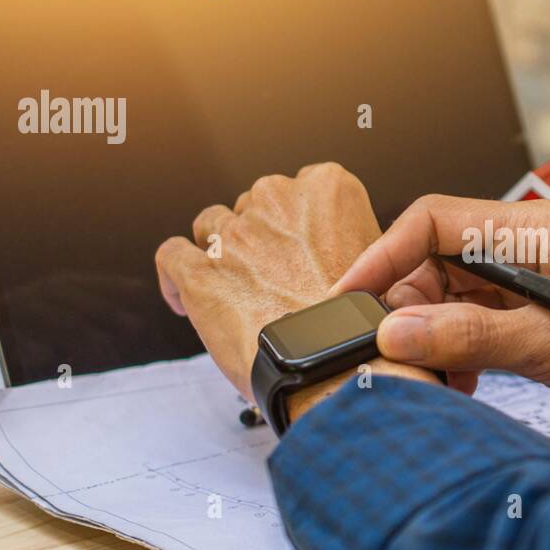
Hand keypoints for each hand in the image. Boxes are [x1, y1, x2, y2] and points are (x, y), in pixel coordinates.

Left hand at [154, 163, 395, 400]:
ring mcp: (234, 235)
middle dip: (260, 238)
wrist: (335, 364)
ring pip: (211, 225)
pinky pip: (172, 255)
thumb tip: (329, 255)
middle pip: (253, 205)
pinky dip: (174, 275)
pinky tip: (185, 296)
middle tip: (277, 279)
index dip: (297, 219)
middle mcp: (277, 202)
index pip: (300, 186)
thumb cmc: (359, 326)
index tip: (302, 245)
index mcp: (327, 190)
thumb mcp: (377, 262)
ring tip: (236, 288)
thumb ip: (348, 241)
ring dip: (220, 252)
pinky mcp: (200, 272)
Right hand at [335, 194, 549, 433]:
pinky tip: (457, 386)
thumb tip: (400, 333)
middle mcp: (527, 252)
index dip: (385, 256)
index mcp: (534, 231)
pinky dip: (454, 354)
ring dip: (428, 336)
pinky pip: (472, 327)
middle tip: (382, 354)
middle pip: (434, 263)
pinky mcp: (535, 325)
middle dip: (404, 308)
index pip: (434, 222)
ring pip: (449, 299)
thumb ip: (475, 336)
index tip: (350, 297)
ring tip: (421, 377)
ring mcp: (530, 289)